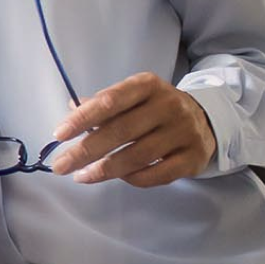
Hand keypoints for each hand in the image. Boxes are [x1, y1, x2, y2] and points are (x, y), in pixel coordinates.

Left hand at [47, 71, 215, 186]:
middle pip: (121, 131)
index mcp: (147, 85)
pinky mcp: (193, 158)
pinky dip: (133, 179)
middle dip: (86, 150)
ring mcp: (183, 132)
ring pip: (138, 156)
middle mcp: (168, 105)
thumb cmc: (155, 108)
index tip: (60, 134)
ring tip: (81, 176)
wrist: (205, 119)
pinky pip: (157, 175)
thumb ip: (103, 103)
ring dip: (105, 169)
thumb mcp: (133, 96)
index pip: (110, 100)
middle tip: (62, 165)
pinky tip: (117, 178)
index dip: (83, 118)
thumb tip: (71, 109)